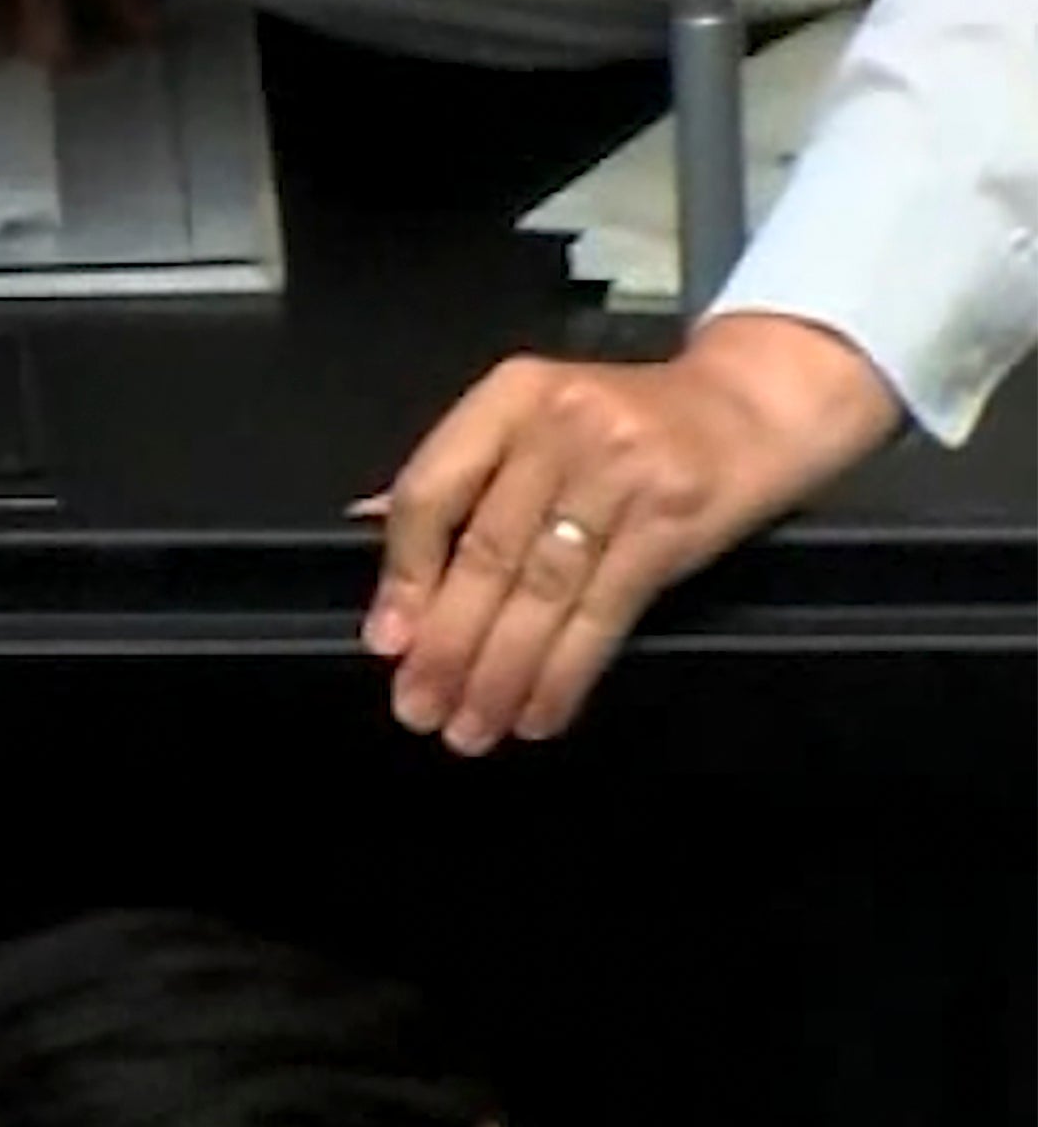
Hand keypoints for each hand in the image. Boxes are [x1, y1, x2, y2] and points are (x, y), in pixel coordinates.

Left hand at [362, 315, 903, 750]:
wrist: (759, 402)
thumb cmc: (631, 423)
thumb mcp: (538, 422)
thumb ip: (462, 476)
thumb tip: (366, 531)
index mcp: (509, 397)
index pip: (431, 492)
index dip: (401, 577)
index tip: (386, 644)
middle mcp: (561, 425)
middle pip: (483, 554)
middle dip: (445, 646)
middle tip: (418, 708)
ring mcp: (622, 468)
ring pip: (540, 592)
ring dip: (499, 675)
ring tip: (471, 729)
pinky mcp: (674, 516)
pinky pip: (603, 611)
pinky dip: (565, 672)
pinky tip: (539, 712)